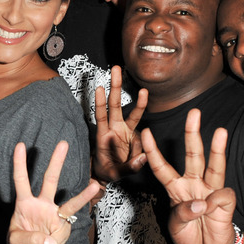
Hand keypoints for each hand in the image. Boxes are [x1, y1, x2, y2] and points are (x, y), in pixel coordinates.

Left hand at [6, 141, 98, 243]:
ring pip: (70, 204)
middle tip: (63, 143)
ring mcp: (55, 217)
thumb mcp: (16, 242)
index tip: (20, 145)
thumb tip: (50, 241)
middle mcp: (43, 205)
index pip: (21, 180)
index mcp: (25, 203)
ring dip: (83, 195)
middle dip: (56, 162)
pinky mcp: (63, 230)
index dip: (19, 163)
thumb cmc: (19, 242)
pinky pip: (59, 240)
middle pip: (50, 180)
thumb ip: (31, 239)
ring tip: (95, 186)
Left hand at [92, 65, 147, 183]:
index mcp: (103, 135)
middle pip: (115, 105)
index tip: (99, 88)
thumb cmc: (106, 172)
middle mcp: (113, 128)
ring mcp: (124, 131)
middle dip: (115, 87)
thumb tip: (144, 158)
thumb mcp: (115, 173)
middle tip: (115, 68)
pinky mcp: (133, 135)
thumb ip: (129, 167)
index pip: (101, 116)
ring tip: (144, 89)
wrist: (108, 175)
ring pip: (131, 112)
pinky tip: (142, 110)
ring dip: (136, 99)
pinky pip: (139, 126)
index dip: (100, 103)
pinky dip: (142, 117)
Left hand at [142, 108, 235, 243]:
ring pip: (214, 166)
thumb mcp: (176, 227)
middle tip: (194, 113)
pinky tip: (211, 211)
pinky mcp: (225, 201)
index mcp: (176, 188)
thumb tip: (201, 203)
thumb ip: (182, 215)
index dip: (153, 151)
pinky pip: (221, 196)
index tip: (145, 133)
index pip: (161, 167)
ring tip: (221, 131)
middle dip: (192, 134)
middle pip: (193, 156)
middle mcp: (193, 184)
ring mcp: (210, 191)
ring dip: (217, 150)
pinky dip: (215, 202)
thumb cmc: (189, 234)